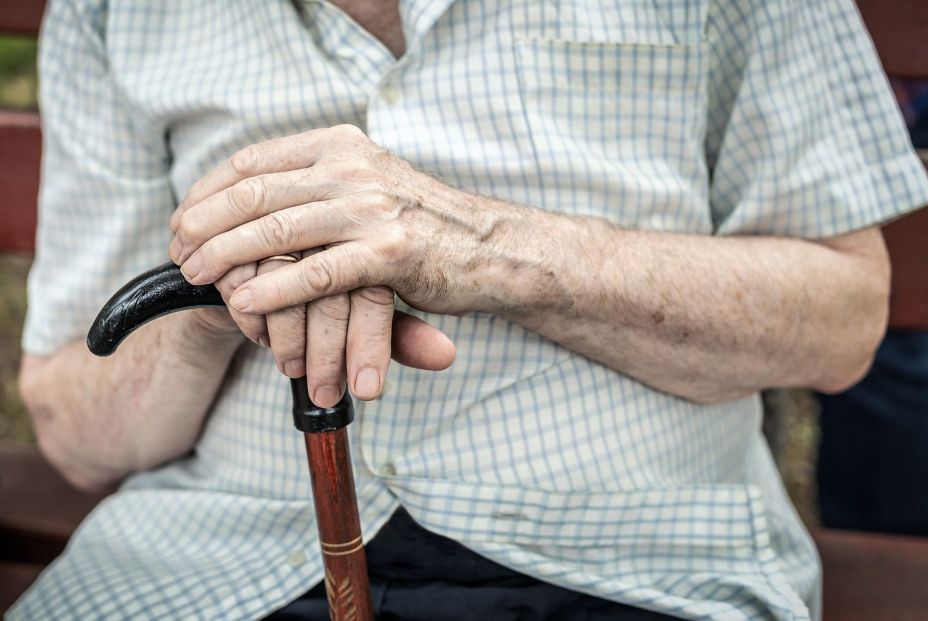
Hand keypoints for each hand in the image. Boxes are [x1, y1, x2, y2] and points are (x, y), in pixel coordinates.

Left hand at [169, 124, 515, 320]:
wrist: (491, 246)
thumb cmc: (422, 224)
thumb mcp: (368, 184)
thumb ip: (319, 184)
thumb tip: (255, 200)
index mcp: (341, 144)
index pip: (254, 161)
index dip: (208, 192)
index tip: (183, 219)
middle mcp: (353, 167)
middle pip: (255, 192)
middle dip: (205, 225)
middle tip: (177, 252)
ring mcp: (372, 208)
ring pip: (278, 230)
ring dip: (225, 256)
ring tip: (196, 277)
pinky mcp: (390, 252)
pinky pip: (318, 273)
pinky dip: (275, 289)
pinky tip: (243, 303)